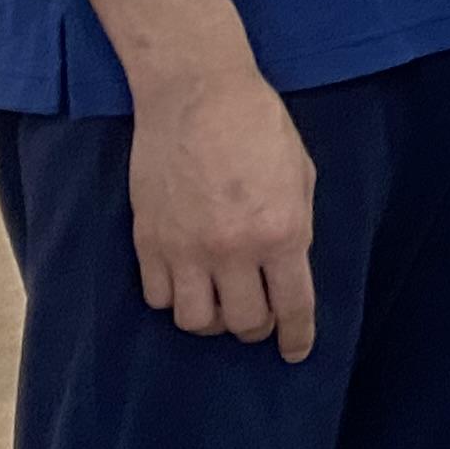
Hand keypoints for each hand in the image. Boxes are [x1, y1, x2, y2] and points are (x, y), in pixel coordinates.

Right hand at [128, 64, 317, 359]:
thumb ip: (297, 226)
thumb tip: (289, 268)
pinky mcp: (148, 242)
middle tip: (259, 315)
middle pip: (242, 323)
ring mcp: (185, 249)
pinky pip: (157, 297)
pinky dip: (174, 299)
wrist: (197, 96)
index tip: (296, 352)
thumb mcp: (301, 175)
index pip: (293, 306)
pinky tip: (186, 283)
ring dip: (212, 320)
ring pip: (195, 320)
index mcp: (282, 232)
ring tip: (221, 302)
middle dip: (256, 328)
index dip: (297, 336)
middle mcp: (233, 250)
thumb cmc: (259, 127)